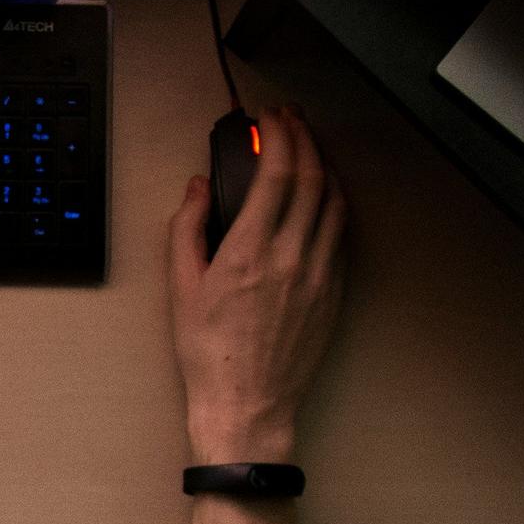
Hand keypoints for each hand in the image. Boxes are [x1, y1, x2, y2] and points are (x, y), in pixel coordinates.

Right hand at [168, 102, 344, 460]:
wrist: (247, 404)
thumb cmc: (208, 352)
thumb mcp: (181, 287)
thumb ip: (187, 228)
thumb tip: (197, 188)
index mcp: (249, 251)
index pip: (277, 174)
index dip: (279, 136)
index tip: (271, 119)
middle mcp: (290, 257)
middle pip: (312, 178)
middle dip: (304, 139)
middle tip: (293, 122)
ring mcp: (319, 274)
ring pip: (335, 202)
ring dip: (326, 166)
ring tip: (311, 149)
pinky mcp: (333, 292)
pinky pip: (342, 235)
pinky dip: (335, 204)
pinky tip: (325, 195)